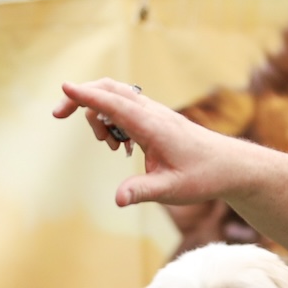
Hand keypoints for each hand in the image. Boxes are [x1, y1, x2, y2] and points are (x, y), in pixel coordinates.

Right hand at [56, 80, 266, 210]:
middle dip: (81, 96)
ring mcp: (153, 112)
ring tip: (110, 149)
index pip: (114, 103)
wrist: (229, 166)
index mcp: (152, 126)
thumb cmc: (203, 177)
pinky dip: (111, 117)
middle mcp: (151, 112)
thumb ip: (141, 192)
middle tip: (58, 115)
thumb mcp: (171, 190)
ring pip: (116, 95)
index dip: (87, 96)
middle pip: (109, 88)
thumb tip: (117, 199)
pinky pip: (124, 105)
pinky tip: (121, 147)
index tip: (64, 87)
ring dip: (98, 112)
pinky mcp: (154, 116)